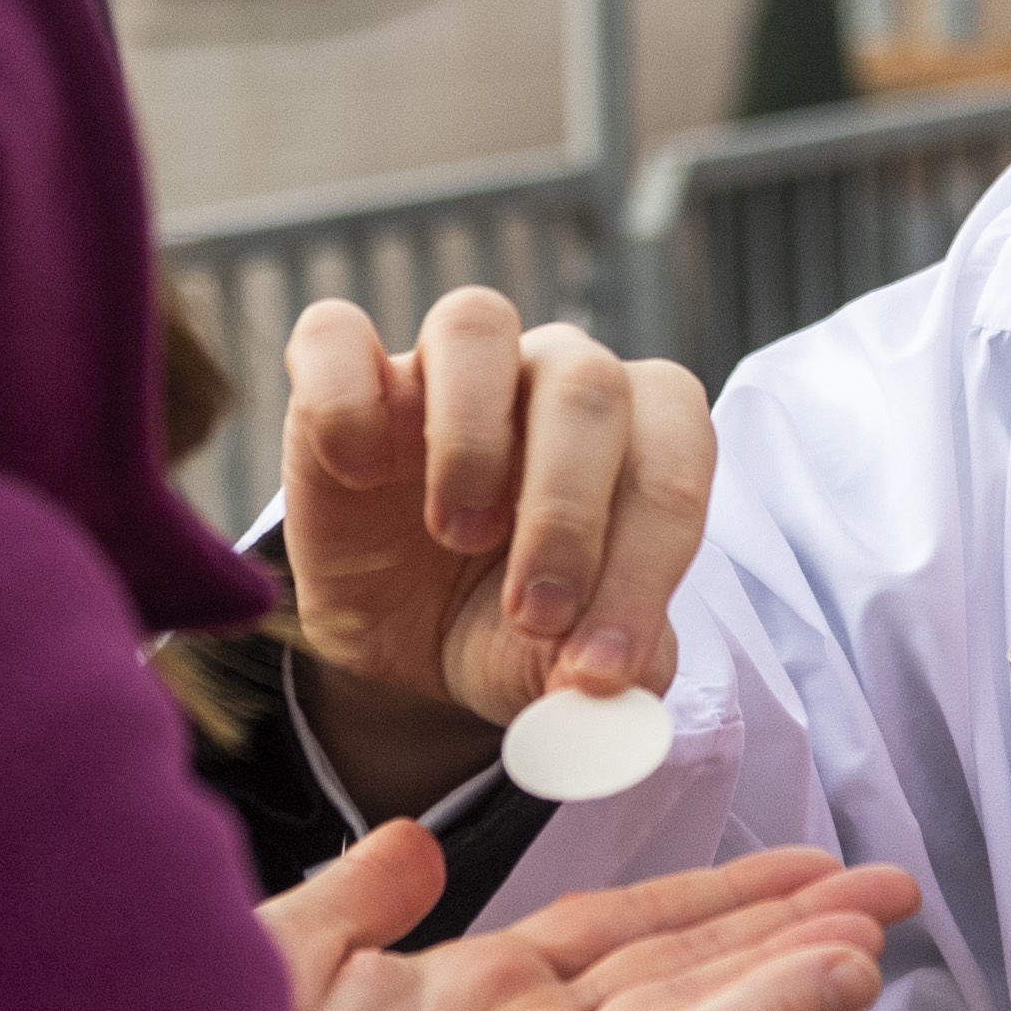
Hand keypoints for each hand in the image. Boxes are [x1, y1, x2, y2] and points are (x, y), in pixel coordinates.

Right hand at [283, 291, 715, 751]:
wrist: (403, 637)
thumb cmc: (506, 628)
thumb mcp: (556, 670)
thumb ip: (600, 675)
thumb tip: (612, 687)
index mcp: (637, 433)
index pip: (675, 455)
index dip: (651, 561)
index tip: (602, 666)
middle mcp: (554, 374)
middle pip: (588, 386)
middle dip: (567, 517)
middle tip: (533, 616)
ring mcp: (446, 363)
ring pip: (476, 323)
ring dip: (472, 439)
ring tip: (454, 535)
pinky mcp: (342, 371)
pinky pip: (336, 334)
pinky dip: (346, 399)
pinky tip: (358, 474)